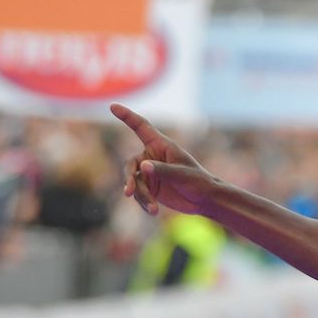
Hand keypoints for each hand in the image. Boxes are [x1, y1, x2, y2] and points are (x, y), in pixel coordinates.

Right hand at [111, 103, 213, 217]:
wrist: (204, 200)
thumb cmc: (198, 181)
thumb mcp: (182, 174)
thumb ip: (163, 170)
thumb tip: (143, 166)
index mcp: (161, 145)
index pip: (141, 127)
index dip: (127, 116)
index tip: (113, 106)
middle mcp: (151, 156)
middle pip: (130, 164)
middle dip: (129, 179)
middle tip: (129, 192)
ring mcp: (148, 172)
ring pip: (133, 182)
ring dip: (141, 195)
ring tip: (153, 209)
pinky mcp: (149, 187)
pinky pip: (139, 194)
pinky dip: (144, 202)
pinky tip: (154, 211)